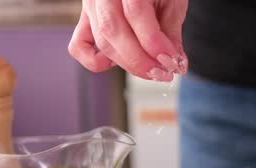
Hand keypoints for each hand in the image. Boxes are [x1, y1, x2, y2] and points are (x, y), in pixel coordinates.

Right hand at [68, 0, 187, 81]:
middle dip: (140, 60)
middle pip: (113, 30)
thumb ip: (171, 31)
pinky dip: (94, 61)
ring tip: (152, 71)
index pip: (135, 12)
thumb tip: (177, 64)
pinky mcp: (85, 19)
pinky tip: (118, 63)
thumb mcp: (172, 1)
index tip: (171, 62)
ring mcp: (90, 5)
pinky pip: (78, 46)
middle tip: (163, 73)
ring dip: (128, 64)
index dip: (154, 43)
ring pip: (101, 41)